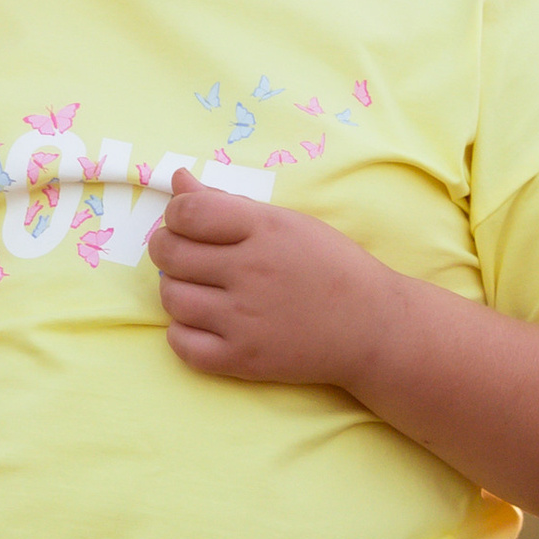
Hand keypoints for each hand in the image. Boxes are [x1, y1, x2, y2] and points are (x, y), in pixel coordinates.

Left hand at [148, 183, 406, 389]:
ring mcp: (245, 318)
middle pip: (170, 254)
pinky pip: (182, 345)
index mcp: (264, 229)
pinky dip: (181, 334)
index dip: (176, 214)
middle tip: (183, 254)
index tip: (186, 222)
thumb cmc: (330, 266)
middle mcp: (251, 271)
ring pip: (172, 298)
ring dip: (175, 290)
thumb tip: (178, 179)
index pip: (188, 212)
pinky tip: (203, 323)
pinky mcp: (244, 359)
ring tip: (198, 288)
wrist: (373, 327)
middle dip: (165, 248)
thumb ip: (227, 202)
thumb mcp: (286, 222)